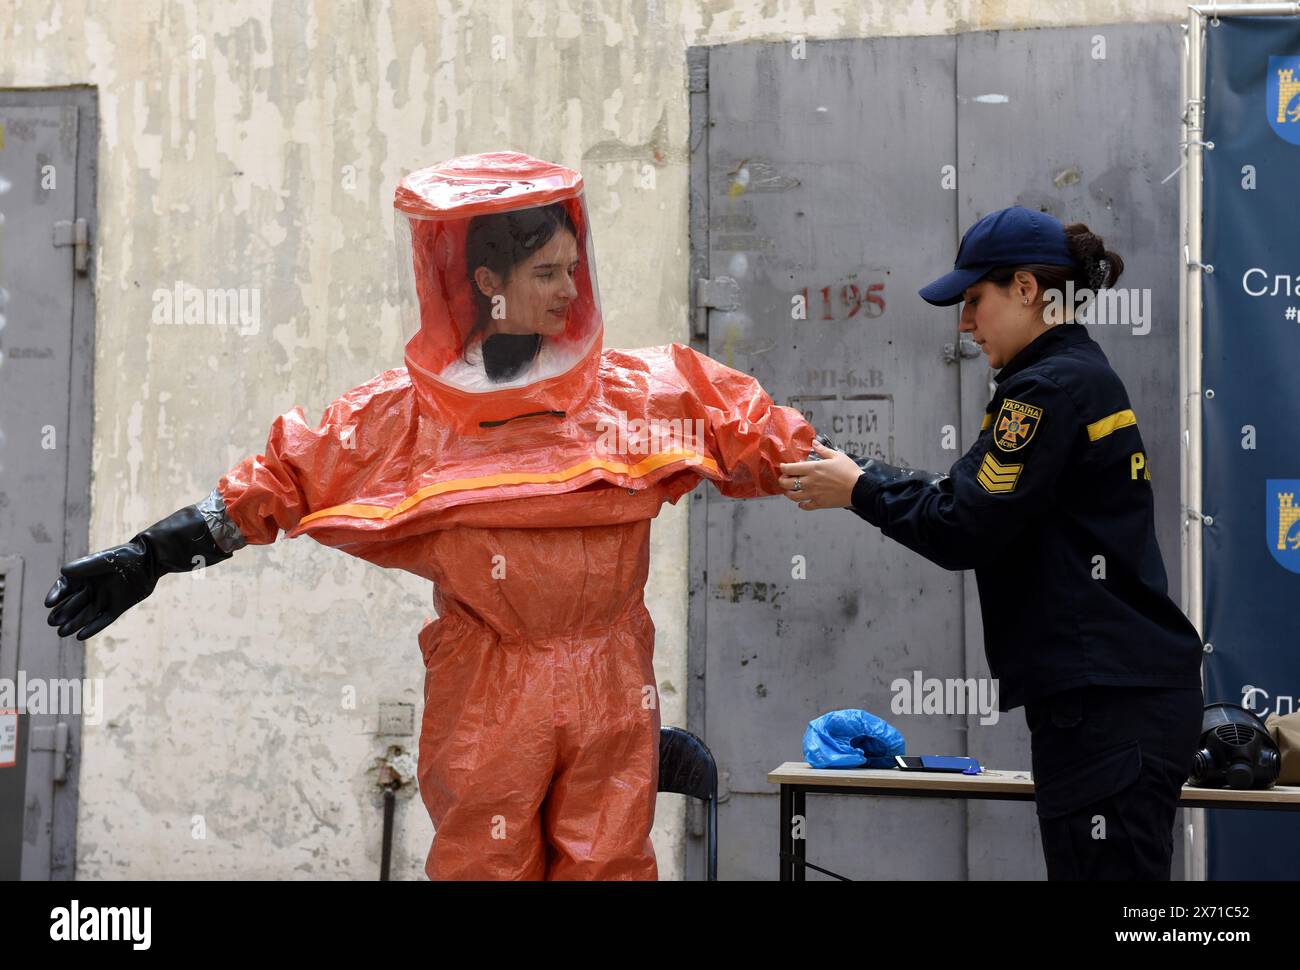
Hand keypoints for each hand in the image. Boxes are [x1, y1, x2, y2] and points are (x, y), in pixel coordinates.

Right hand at [44, 543, 158, 640]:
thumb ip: (84, 566)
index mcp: (84, 576)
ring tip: (61, 633)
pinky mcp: (117, 608)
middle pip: (72, 604)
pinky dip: (92, 628)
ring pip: (85, 614)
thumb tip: (63, 571)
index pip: (65, 587)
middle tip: (52, 622)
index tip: (48, 603)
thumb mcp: (102, 560)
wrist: (148, 561)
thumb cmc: (124, 556)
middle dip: (62, 613)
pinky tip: (80, 636)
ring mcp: (104, 599)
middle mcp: (91, 589)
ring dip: (74, 624)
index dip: (56, 595)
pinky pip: (102, 620)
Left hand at [778, 440, 862, 509]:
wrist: (859, 488)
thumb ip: (822, 450)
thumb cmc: (849, 470)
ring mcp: (813, 493)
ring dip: (789, 493)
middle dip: (782, 481)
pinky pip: (805, 506)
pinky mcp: (819, 503)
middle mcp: (809, 482)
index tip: (783, 467)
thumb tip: (814, 442)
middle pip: (787, 483)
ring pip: (793, 496)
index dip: (783, 467)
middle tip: (784, 479)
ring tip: (790, 491)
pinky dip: (801, 505)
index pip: (789, 469)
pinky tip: (802, 502)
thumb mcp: (836, 456)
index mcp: (812, 468)